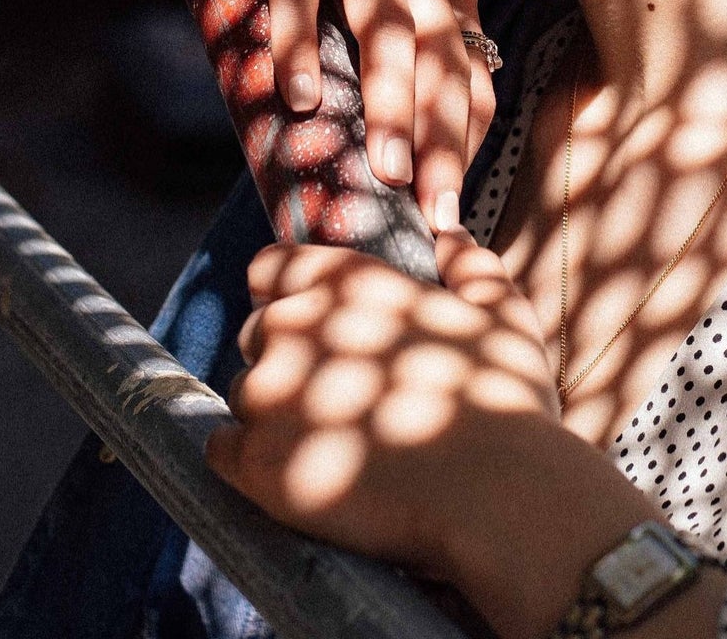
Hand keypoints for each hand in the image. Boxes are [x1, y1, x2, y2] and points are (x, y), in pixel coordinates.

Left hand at [206, 230, 561, 581]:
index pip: (269, 267)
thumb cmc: (504, 397)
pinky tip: (298, 474)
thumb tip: (450, 232)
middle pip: (257, 333)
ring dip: (272, 414)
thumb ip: (468, 263)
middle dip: (286, 358)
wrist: (497, 493)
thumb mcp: (501, 311)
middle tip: (336, 396)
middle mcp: (294, 325)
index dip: (287, 293)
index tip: (314, 326)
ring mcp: (269, 394)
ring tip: (328, 444)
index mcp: (345, 281)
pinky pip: (222, 451)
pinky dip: (250, 461)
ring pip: (244, 394)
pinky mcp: (256, 462)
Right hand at [222, 0, 497, 230]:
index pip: (470, 67)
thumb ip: (420, 33)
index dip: (467, 139)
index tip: (457, 213)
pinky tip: (292, 97)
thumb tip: (436, 127)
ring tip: (388, 170)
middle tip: (439, 214)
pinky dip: (298, 40)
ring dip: (390, 97)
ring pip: (385, 24)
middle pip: (440, 53)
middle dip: (444, 137)